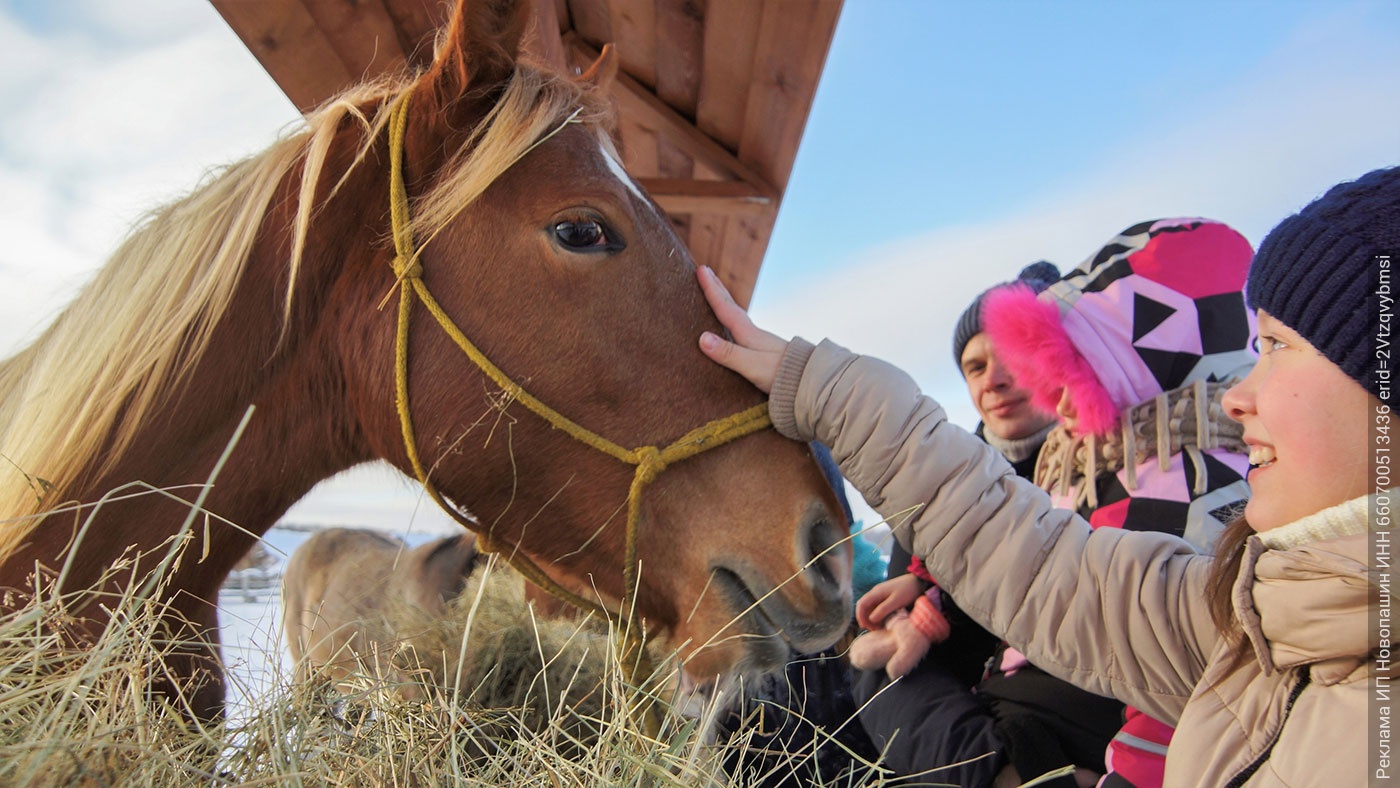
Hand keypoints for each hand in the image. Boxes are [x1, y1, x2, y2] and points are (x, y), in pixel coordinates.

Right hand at [696, 265, 788, 393]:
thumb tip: (702, 338)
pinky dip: (732, 320)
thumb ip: (728, 353)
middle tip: (705, 271)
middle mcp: (753, 333)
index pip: (725, 307)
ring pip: (737, 316)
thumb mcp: (751, 365)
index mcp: (748, 333)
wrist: (811, 381)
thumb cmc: (781, 374)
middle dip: (717, 289)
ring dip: (724, 303)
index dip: (711, 289)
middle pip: (731, 306)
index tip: (701, 269)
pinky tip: (733, 328)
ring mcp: (760, 342)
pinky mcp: (764, 352)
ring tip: (716, 294)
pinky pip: (741, 329)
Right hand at [855, 573, 925, 629]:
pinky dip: (878, 615)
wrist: (919, 581)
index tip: (865, 627)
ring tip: (878, 627)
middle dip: (866, 619)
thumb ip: (883, 610)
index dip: (860, 616)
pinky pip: (877, 607)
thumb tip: (871, 619)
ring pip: (870, 607)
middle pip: (864, 606)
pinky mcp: (886, 597)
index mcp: (876, 592)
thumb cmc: (908, 590)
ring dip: (872, 618)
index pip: (861, 604)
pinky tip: (883, 621)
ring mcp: (881, 594)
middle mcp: (876, 592)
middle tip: (873, 630)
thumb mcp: (896, 601)